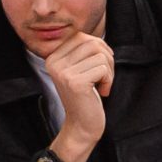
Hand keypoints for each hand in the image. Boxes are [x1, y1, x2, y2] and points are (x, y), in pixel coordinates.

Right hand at [46, 33, 113, 161]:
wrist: (81, 126)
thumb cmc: (86, 97)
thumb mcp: (80, 69)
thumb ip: (83, 51)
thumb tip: (95, 35)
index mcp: (52, 58)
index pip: (81, 36)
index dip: (98, 49)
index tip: (97, 68)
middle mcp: (54, 63)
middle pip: (92, 42)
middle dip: (106, 58)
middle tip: (104, 76)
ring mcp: (63, 73)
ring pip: (100, 54)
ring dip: (109, 70)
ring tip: (102, 84)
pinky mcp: (75, 82)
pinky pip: (103, 68)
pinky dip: (109, 80)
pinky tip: (102, 92)